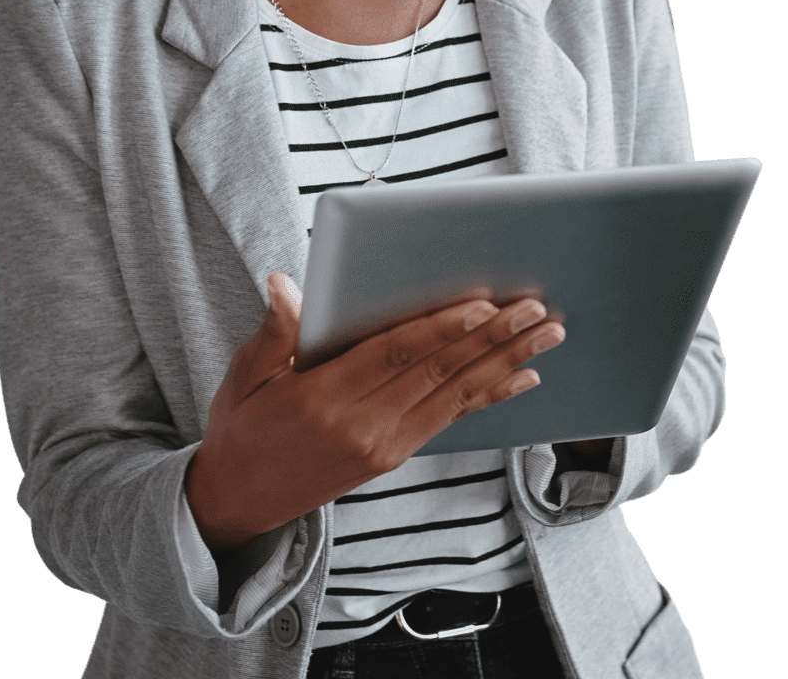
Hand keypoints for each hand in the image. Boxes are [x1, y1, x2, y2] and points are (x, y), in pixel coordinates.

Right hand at [185, 272, 565, 555]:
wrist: (240, 502)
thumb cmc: (242, 427)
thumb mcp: (244, 376)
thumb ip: (273, 331)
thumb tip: (283, 284)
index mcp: (324, 399)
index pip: (395, 356)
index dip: (442, 328)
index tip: (483, 304)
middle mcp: (364, 426)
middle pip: (439, 373)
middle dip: (493, 338)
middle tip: (537, 309)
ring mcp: (384, 445)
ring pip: (455, 394)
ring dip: (505, 361)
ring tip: (547, 334)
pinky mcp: (394, 456)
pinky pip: (450, 419)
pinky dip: (489, 395)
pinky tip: (523, 377)